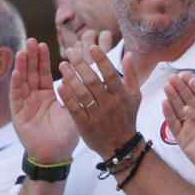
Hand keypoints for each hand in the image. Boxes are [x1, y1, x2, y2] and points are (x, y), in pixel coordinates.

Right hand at [10, 39, 79, 163]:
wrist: (56, 155)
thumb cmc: (66, 134)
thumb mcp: (75, 110)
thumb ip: (78, 94)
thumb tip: (89, 75)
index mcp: (48, 95)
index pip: (44, 73)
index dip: (43, 60)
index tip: (43, 44)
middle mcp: (34, 98)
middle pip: (32, 74)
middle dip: (31, 58)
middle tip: (31, 40)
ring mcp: (25, 106)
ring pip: (22, 82)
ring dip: (22, 67)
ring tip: (23, 51)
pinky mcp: (18, 116)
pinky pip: (16, 98)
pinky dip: (16, 85)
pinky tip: (17, 73)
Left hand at [58, 43, 140, 159]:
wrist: (120, 146)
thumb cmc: (127, 118)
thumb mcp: (135, 96)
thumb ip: (131, 75)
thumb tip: (128, 53)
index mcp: (121, 95)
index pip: (110, 74)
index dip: (101, 60)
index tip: (92, 47)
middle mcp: (109, 104)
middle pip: (93, 81)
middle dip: (81, 64)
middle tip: (70, 51)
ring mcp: (97, 115)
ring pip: (82, 93)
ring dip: (71, 77)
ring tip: (62, 65)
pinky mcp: (85, 125)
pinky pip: (75, 109)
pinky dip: (68, 98)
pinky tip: (59, 86)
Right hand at [162, 73, 194, 179]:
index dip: (191, 84)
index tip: (185, 73)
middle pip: (186, 99)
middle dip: (179, 88)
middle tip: (173, 77)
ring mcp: (189, 128)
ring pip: (178, 109)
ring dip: (172, 97)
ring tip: (167, 86)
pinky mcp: (183, 140)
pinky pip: (174, 126)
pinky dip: (169, 114)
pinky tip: (164, 103)